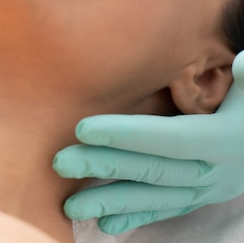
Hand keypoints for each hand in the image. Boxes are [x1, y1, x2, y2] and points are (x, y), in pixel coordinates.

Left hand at [53, 52, 243, 233]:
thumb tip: (239, 62)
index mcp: (221, 139)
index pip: (168, 138)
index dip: (126, 134)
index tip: (82, 128)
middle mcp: (210, 171)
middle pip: (150, 169)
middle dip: (103, 166)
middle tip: (60, 162)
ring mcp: (202, 191)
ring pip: (151, 198)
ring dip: (109, 202)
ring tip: (69, 206)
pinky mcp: (195, 200)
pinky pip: (162, 212)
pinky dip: (134, 218)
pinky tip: (104, 223)